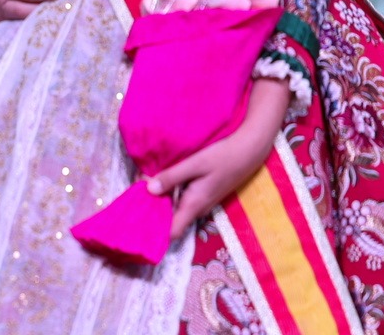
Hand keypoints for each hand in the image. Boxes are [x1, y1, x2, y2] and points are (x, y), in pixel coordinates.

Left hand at [146, 78, 291, 237]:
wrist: (250, 150)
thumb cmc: (223, 156)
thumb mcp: (195, 163)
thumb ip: (172, 176)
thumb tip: (148, 189)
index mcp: (194, 205)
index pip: (172, 232)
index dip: (154, 232)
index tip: (137, 224)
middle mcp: (199, 208)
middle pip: (172, 222)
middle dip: (153, 215)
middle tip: (133, 203)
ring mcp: (204, 202)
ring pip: (178, 211)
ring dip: (162, 204)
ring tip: (142, 192)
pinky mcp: (206, 193)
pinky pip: (184, 201)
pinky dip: (171, 196)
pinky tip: (161, 183)